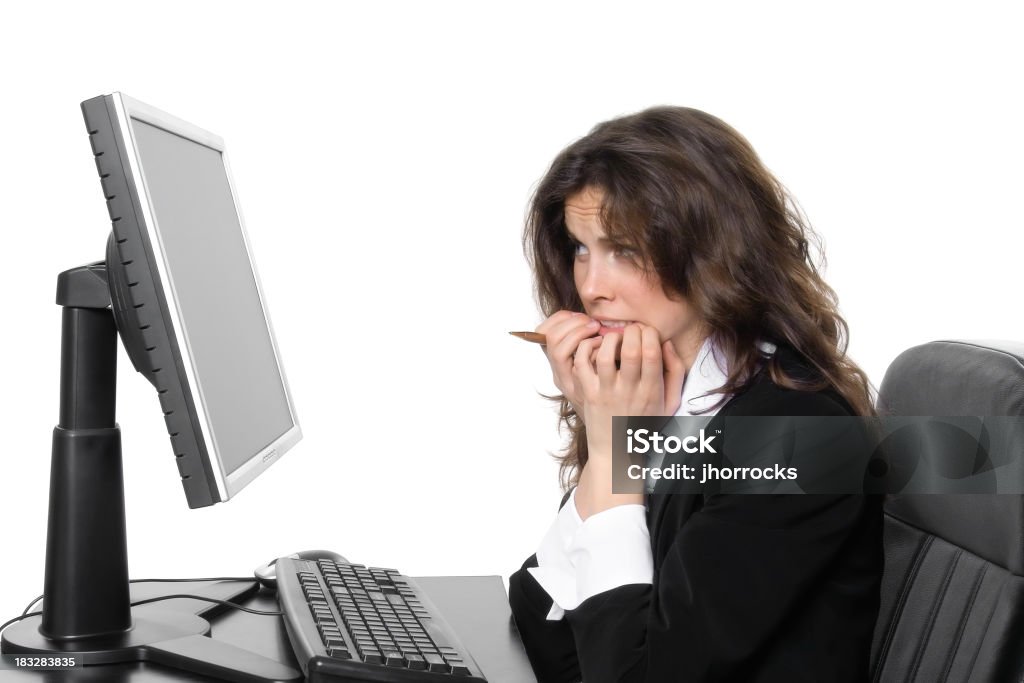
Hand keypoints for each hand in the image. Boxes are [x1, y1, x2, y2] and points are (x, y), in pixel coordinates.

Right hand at [536, 311, 600, 415]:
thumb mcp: (590, 365)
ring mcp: (569, 381)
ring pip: (558, 350)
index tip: (580, 315)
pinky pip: (580, 363)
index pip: (543, 332)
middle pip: (550, 339)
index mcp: (556, 363)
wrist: (611, 420)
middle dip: (572, 324)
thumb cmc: (604, 387)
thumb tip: (590, 318)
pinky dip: (591, 348)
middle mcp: (558, 372)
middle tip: (592, 323)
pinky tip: (605, 347)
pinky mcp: (582, 389)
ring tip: (597, 331)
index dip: (560, 319)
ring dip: (578, 333)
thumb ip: (587, 344)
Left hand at [572, 324, 685, 461]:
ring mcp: (606, 393)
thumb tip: (666, 342)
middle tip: (631, 330)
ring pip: (604, 355)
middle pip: (630, 350)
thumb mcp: (671, 402)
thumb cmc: (645, 423)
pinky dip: (586, 349)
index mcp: (651, 391)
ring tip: (614, 337)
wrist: (617, 451)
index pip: (652, 353)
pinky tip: (595, 346)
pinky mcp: (588, 394)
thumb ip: (675, 372)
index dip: (650, 334)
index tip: (647, 332)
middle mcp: (629, 391)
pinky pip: (582, 365)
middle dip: (632, 331)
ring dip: (610, 338)